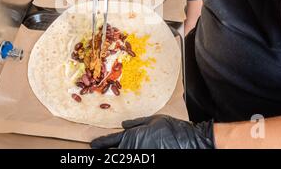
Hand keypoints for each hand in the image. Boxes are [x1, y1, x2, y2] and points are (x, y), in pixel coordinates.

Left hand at [90, 115, 214, 148]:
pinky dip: (129, 157)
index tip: (93, 144)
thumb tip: (124, 125)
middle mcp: (133, 149)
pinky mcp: (146, 161)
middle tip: (96, 150)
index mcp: (132, 136)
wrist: (187, 142)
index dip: (101, 143)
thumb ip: (136, 123)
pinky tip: (128, 154)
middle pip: (115, 154)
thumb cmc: (171, 129)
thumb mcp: (153, 120)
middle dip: (106, 153)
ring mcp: (140, 157)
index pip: (111, 141)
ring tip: (110, 152)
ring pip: (123, 158)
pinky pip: (134, 160)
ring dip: (117, 155)